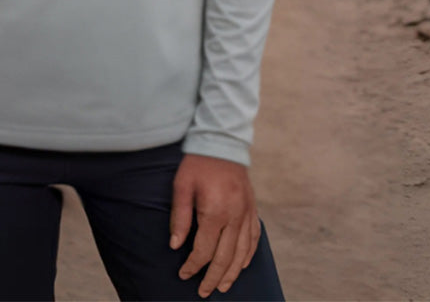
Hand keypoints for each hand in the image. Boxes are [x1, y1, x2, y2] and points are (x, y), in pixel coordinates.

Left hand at [169, 153, 260, 297]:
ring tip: (223, 286)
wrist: (221, 141)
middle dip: (213, 278)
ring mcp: (247, 213)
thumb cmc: (197, 163)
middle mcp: (235, 216)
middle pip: (225, 257)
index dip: (193, 266)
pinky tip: (242, 264)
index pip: (204, 250)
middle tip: (203, 291)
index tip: (184, 274)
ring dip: (233, 273)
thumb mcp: (182, 186)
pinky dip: (249, 254)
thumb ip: (179, 217)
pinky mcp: (253, 208)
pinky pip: (254, 237)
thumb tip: (175, 245)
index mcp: (215, 212)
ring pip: (243, 252)